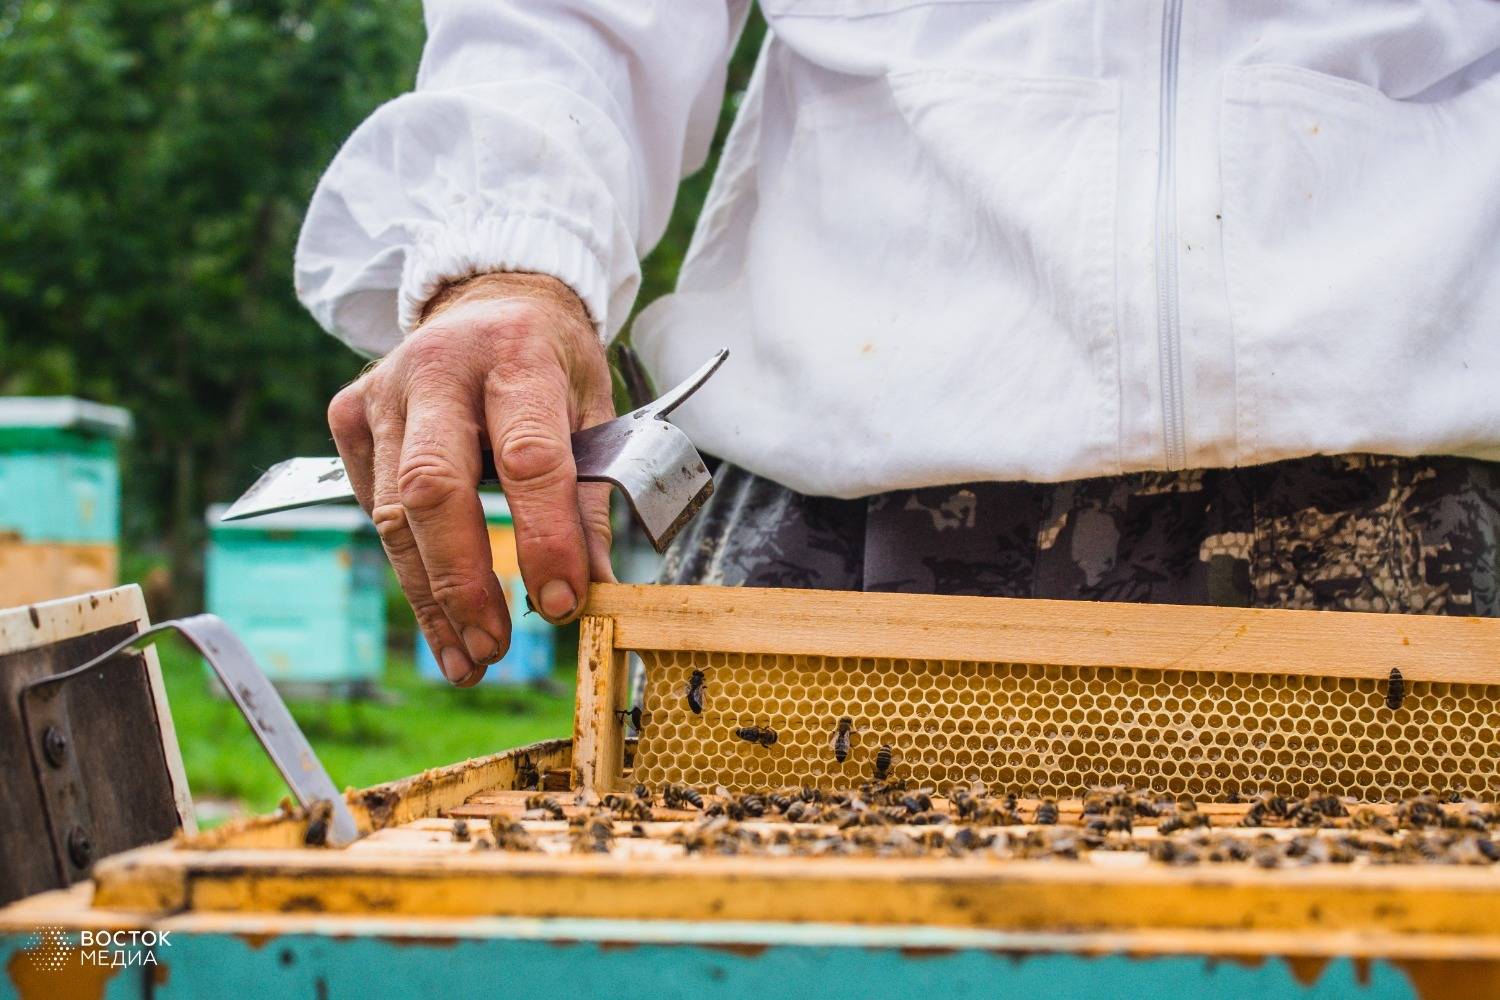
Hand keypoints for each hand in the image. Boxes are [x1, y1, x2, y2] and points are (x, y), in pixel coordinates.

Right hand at [328, 272, 615, 685]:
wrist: (484, 301)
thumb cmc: (549, 362)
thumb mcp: (595, 409)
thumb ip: (592, 494)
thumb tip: (594, 584)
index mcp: (518, 356)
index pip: (527, 458)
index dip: (544, 538)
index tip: (564, 603)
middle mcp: (438, 368)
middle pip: (434, 488)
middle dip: (464, 580)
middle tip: (494, 647)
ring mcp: (383, 391)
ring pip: (396, 513)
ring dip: (432, 597)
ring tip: (469, 658)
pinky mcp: (349, 416)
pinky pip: (378, 508)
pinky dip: (412, 567)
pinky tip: (442, 610)